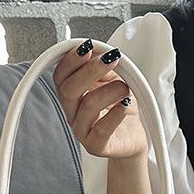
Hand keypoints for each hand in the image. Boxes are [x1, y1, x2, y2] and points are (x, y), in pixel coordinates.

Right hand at [53, 40, 147, 160]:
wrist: (134, 136)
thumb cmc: (122, 107)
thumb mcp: (113, 79)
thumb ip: (102, 66)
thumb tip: (97, 50)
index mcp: (73, 95)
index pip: (60, 76)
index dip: (70, 60)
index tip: (88, 47)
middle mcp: (73, 113)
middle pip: (68, 90)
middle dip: (90, 70)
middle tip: (111, 60)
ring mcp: (82, 131)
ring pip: (88, 105)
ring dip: (112, 90)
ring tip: (126, 89)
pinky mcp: (96, 146)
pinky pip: (101, 129)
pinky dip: (116, 114)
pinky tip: (125, 105)